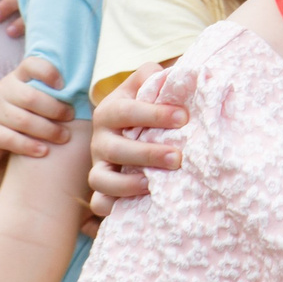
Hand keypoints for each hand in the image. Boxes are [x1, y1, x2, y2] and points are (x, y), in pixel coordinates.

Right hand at [0, 62, 72, 159]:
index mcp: (16, 77)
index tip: (63, 85)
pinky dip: (30, 146)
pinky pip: (11, 139)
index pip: (31, 65)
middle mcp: (3, 91)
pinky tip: (44, 151)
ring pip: (23, 120)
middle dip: (55, 109)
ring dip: (48, 130)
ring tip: (64, 137)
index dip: (48, 72)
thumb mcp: (25, 94)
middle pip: (30, 97)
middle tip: (70, 117)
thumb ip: (47, 91)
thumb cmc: (14, 110)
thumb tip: (85, 95)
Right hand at [87, 65, 182, 216]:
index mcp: (110, 111)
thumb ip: (155, 77)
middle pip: (116, 149)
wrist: (126, 130)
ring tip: (152, 184)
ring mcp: (99, 165)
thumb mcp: (145, 88)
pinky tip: (136, 205)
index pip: (127, 111)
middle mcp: (100, 139)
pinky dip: (112, 207)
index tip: (184, 117)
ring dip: (126, 184)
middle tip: (178, 157)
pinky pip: (99, 203)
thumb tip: (174, 74)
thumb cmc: (144, 108)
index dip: (154, 114)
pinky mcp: (102, 189)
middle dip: (147, 154)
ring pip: (101, 179)